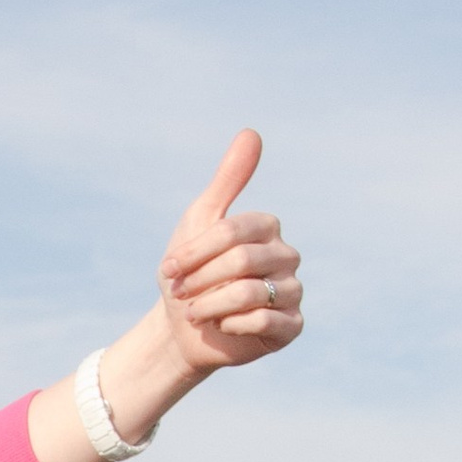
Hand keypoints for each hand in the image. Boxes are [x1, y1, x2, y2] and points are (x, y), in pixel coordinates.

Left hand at [156, 129, 302, 376]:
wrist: (182, 329)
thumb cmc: (189, 273)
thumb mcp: (199, 222)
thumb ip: (227, 181)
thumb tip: (251, 132)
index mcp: (266, 227)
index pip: (231, 232)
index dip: (194, 254)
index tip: (169, 269)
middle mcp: (286, 256)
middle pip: (241, 262)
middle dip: (200, 281)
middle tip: (182, 294)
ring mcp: (292, 291)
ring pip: (250, 294)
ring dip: (210, 305)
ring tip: (196, 312)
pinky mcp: (292, 325)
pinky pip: (264, 322)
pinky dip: (232, 326)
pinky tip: (223, 326)